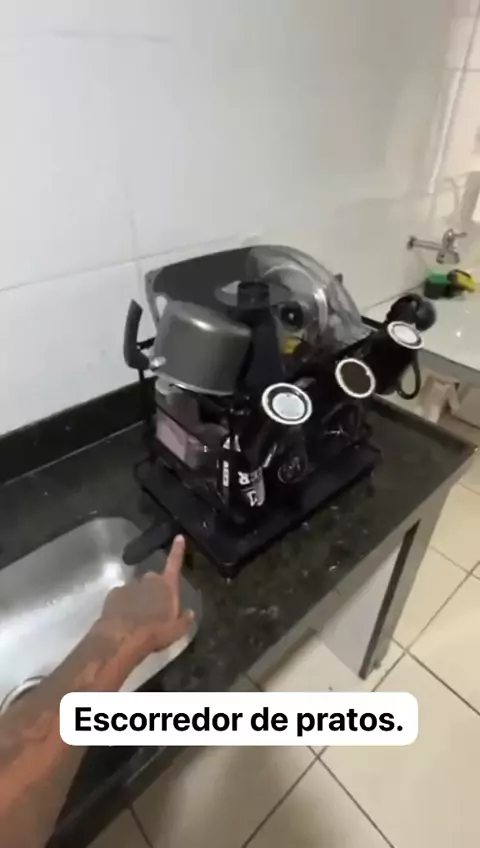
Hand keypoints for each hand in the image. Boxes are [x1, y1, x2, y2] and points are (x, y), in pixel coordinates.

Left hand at [100, 535, 193, 658]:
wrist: (122, 638)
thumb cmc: (154, 633)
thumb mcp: (176, 631)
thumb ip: (185, 619)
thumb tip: (190, 612)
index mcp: (167, 585)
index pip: (174, 563)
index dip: (177, 550)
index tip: (179, 537)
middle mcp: (149, 579)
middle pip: (154, 580)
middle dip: (154, 590)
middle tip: (154, 609)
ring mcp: (130, 584)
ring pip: (137, 589)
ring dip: (138, 598)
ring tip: (137, 618)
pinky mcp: (114, 592)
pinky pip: (122, 596)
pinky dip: (124, 603)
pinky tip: (123, 618)